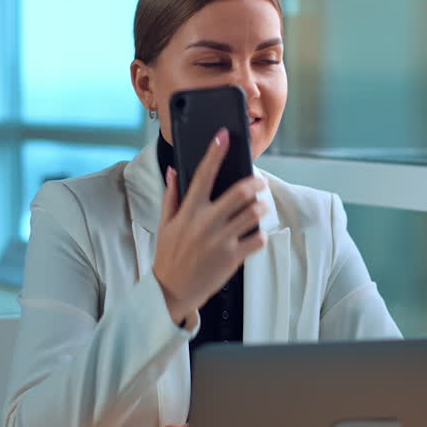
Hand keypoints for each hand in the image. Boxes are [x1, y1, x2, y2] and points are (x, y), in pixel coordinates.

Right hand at [153, 128, 267, 325]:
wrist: (171, 291)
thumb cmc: (169, 256)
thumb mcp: (165, 224)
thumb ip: (172, 196)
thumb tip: (173, 171)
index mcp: (189, 211)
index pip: (204, 174)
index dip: (215, 152)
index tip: (224, 136)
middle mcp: (207, 222)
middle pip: (241, 191)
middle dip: (255, 182)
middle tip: (258, 182)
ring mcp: (222, 240)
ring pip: (254, 213)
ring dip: (261, 207)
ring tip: (259, 207)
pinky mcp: (233, 257)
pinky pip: (258, 238)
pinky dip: (259, 234)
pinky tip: (253, 234)